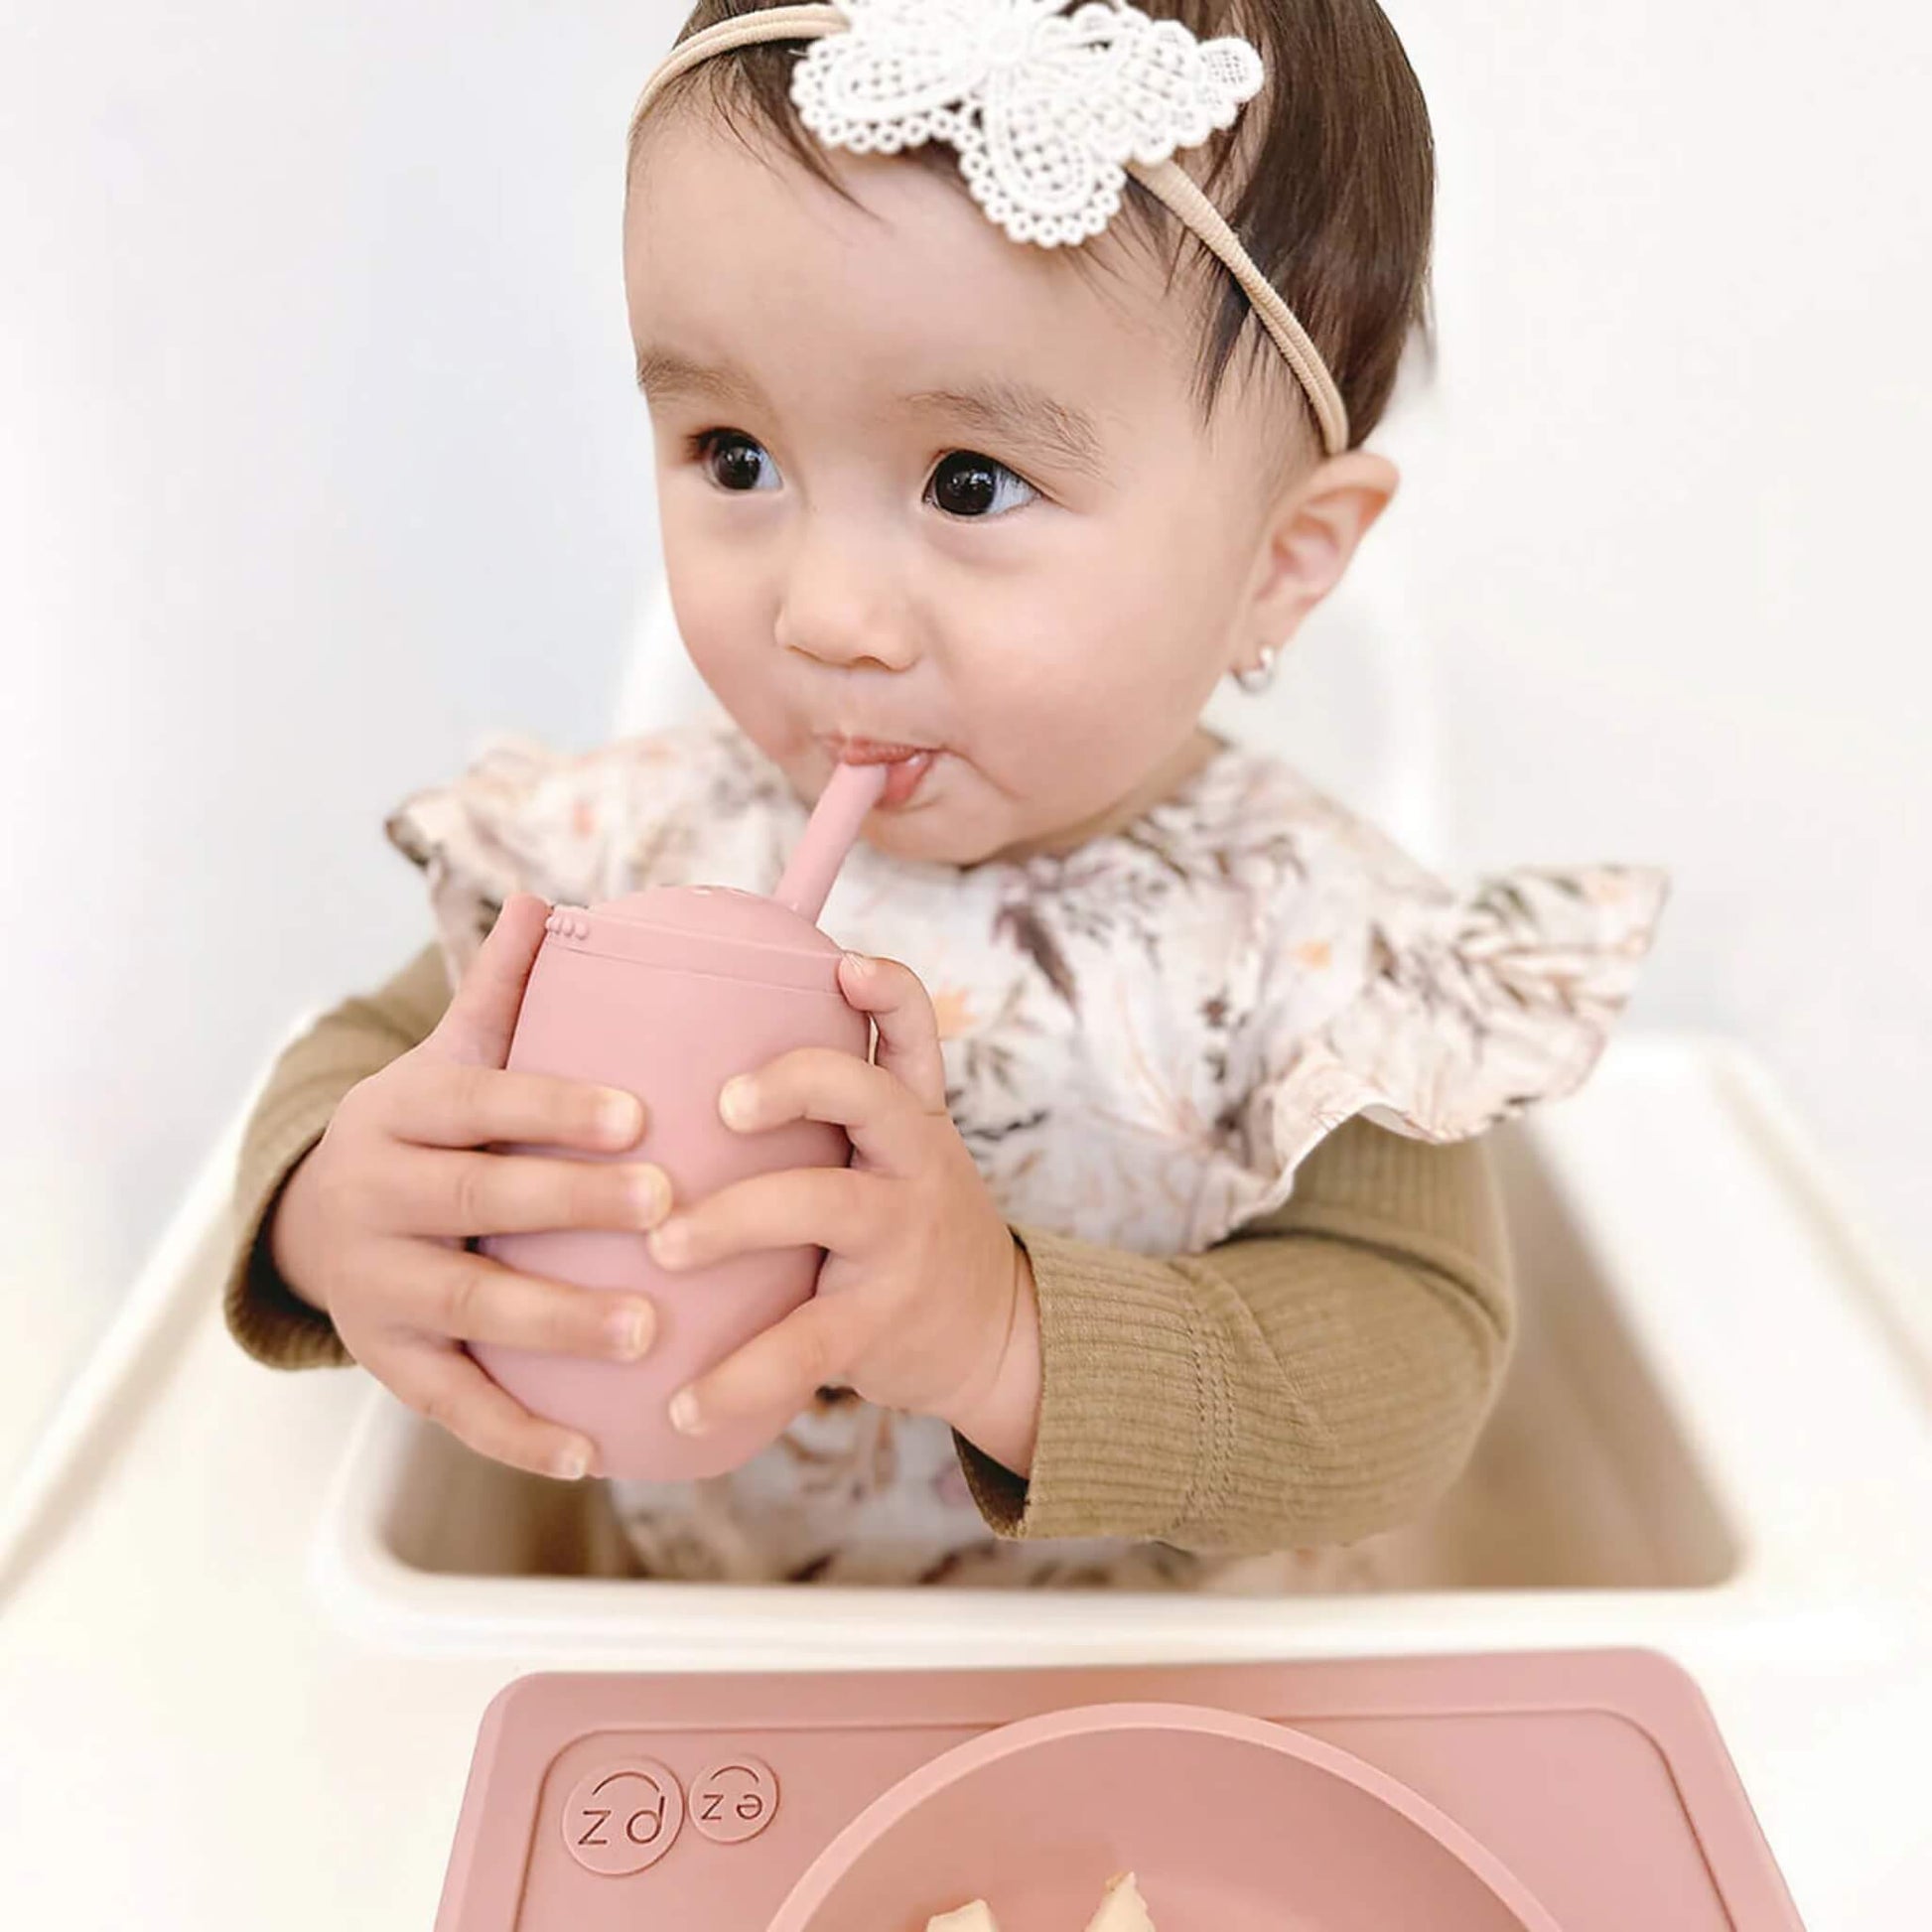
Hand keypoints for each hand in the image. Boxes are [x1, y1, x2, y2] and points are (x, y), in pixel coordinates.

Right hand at [268, 893, 678, 1479]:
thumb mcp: (450, 1060)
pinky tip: (594, 1451)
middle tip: (667, 1206)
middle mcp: (378, 1197)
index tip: (636, 1113)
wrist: (317, 1220)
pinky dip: (520, 1432)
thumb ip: (503, 992)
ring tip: (649, 1329)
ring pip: (467, 1308)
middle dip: (570, 1204)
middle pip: (478, 1203)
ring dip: (557, 1322)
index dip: (552, 1107)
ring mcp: (377, 1287)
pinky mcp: (388, 1363)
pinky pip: (454, 1404)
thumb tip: (549, 899)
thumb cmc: (427, 1129)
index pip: (479, 1104)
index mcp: (401, 1112)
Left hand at [645, 951, 1043, 1474]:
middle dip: (796, 1084)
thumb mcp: (893, 1152)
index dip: (888, 990)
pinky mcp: (880, 1322)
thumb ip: (826, 1108)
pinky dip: (737, 1377)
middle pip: (870, 1095)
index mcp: (909, 1115)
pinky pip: (804, 1344)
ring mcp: (901, 1239)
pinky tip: (681, 1402)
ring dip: (734, 1220)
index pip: (911, 1031)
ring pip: (825, 1207)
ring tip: (662, 1247)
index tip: (845, 966)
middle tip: (723, 1106)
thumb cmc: (906, 1225)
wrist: (993, 1334)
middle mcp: (913, 1162)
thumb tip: (680, 1049)